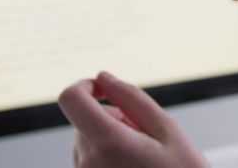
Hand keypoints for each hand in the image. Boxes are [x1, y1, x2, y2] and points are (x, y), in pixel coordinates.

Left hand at [58, 71, 209, 167]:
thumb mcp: (167, 129)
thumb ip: (131, 98)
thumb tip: (104, 77)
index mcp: (107, 143)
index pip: (71, 99)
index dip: (84, 85)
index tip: (104, 87)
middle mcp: (87, 163)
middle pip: (83, 120)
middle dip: (110, 118)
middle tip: (145, 136)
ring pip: (86, 141)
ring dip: (109, 139)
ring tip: (142, 157)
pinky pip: (89, 161)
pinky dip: (106, 156)